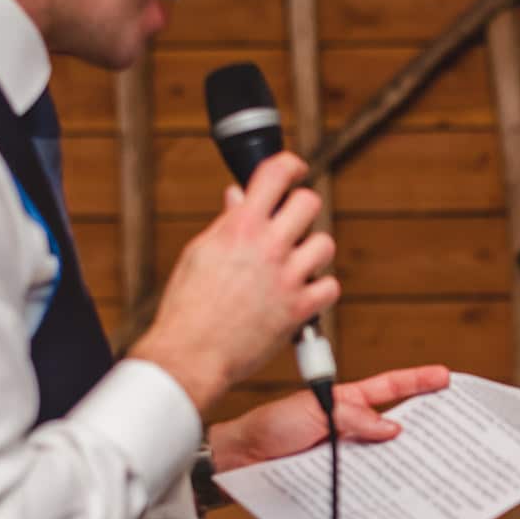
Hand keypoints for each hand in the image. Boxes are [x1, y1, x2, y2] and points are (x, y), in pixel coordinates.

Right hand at [128, 152, 337, 413]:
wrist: (192, 354)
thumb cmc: (189, 306)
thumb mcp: (200, 253)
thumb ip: (227, 223)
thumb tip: (239, 197)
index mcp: (240, 226)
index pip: (276, 174)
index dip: (290, 165)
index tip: (295, 169)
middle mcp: (268, 246)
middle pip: (309, 202)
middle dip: (301, 209)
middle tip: (292, 223)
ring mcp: (288, 277)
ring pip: (325, 244)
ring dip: (312, 251)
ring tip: (294, 264)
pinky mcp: (301, 309)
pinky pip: (330, 286)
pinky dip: (319, 289)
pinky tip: (301, 293)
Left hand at [209, 364, 451, 472]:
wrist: (242, 460)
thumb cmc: (271, 427)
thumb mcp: (314, 411)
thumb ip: (353, 416)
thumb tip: (393, 429)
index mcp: (349, 403)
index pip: (390, 388)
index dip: (417, 382)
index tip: (444, 378)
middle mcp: (353, 428)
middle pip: (397, 426)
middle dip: (424, 428)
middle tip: (452, 430)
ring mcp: (348, 455)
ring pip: (385, 458)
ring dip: (404, 462)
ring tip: (428, 465)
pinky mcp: (341, 480)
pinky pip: (367, 482)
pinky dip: (381, 486)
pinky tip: (396, 491)